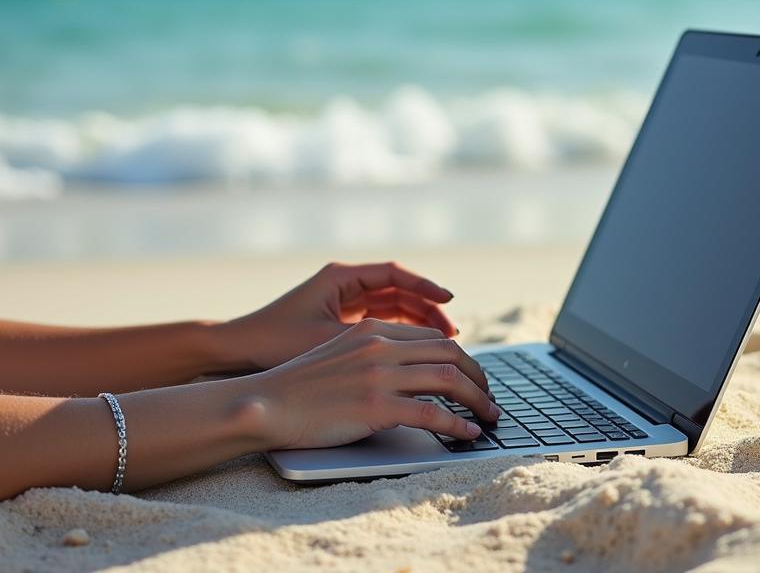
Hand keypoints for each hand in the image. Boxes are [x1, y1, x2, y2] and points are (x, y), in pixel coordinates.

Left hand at [214, 261, 457, 371]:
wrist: (233, 352)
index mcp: (341, 278)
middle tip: (453, 332)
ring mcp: (342, 303)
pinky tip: (418, 355)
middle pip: (399, 292)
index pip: (394, 274)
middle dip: (428, 310)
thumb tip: (409, 354)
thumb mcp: (324, 340)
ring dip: (418, 325)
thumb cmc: (273, 343)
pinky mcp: (339, 323)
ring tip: (444, 346)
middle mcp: (344, 285)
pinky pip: (381, 324)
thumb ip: (366, 343)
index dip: (425, 287)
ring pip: (392, 309)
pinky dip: (401, 336)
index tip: (449, 299)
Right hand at [248, 317, 498, 449]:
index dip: (460, 357)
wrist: (266, 402)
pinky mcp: (376, 407)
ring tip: (489, 416)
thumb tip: (410, 369)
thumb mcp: (340, 352)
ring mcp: (380, 375)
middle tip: (489, 397)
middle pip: (450, 352)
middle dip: (479, 376)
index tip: (472, 376)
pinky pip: (432, 415)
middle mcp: (381, 346)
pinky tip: (468, 434)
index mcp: (373, 329)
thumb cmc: (299, 386)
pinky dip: (458, 425)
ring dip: (478, 400)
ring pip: (449, 380)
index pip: (432, 338)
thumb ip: (374, 352)